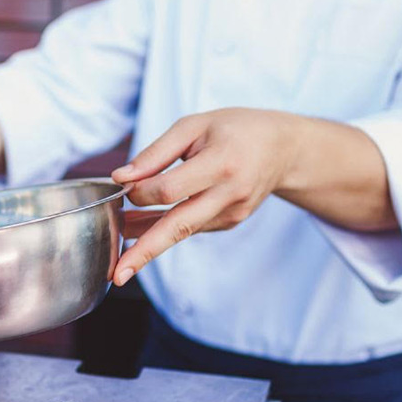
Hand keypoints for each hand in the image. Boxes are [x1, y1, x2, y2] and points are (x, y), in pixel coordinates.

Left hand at [110, 108, 302, 285]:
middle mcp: (229, 196)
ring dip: (147, 240)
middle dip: (145, 252)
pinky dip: (165, 229)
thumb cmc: (236, 129)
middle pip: (178, 227)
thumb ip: (156, 153)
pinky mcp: (229, 223)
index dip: (140, 192)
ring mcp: (231, 214)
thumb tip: (121, 177)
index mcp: (221, 164)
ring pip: (181, 231)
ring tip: (118, 252)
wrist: (284, 149)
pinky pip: (190, 228)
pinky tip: (143, 227)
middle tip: (118, 275)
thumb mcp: (194, 126)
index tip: (120, 184)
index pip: (170, 190)